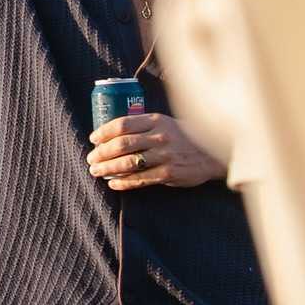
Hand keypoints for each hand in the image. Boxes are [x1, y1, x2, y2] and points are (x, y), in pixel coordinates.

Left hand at [87, 112, 224, 190]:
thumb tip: (112, 136)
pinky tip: (113, 184)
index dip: (103, 132)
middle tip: (91, 158)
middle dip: (101, 153)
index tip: (93, 139)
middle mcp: (159, 136)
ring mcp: (164, 155)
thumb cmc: (184, 137)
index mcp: (156, 120)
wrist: (214, 152)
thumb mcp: (166, 124)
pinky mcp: (169, 173)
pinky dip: (123, 182)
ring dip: (107, 168)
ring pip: (128, 162)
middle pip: (121, 144)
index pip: (122, 124)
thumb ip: (144, 126)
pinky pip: (140, 179)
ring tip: (96, 171)